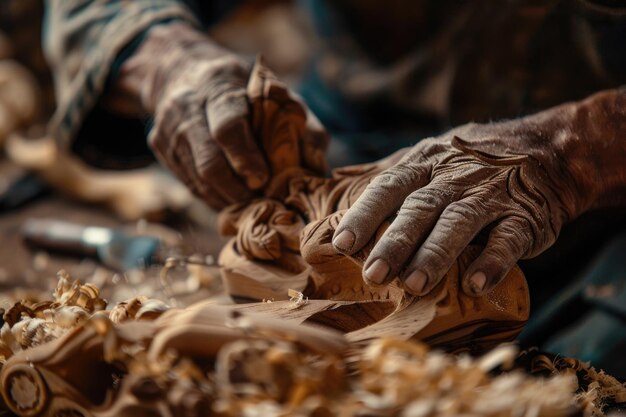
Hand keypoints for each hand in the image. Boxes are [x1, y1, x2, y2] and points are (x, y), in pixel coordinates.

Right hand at [116, 23, 327, 208]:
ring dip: (228, 200)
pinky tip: (234, 201)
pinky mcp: (160, 149)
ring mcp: (168, 131)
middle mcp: (186, 108)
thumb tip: (317, 166)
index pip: (228, 128)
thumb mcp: (272, 91)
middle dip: (238, 190)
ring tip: (253, 207)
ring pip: (198, 181)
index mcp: (218, 86)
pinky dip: (215, 198)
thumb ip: (301, 122)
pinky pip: (190, 185)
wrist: (180, 71)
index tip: (263, 179)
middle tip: (262, 202)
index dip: (246, 159)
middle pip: (209, 163)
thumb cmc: (239, 87)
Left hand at [332, 91, 625, 296]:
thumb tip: (334, 184)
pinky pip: (509, 238)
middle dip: (395, 242)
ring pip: (459, 223)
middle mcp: (453, 178)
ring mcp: (489, 196)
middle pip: (419, 208)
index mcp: (424, 165)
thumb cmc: (468, 162)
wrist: (543, 150)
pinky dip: (494, 260)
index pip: (388, 187)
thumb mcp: (427, 156)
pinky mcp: (523, 216)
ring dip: (436, 254)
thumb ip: (386, 173)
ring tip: (415, 285)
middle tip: (373, 274)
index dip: (364, 215)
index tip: (341, 243)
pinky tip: (477, 284)